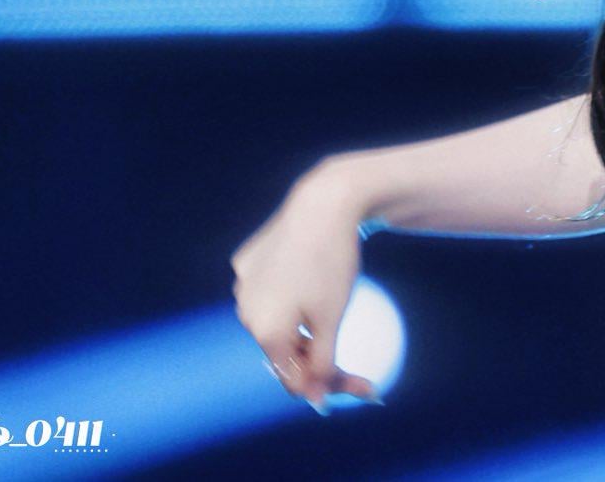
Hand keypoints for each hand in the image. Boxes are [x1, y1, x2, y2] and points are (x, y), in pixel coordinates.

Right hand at [230, 164, 383, 413]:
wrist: (324, 203)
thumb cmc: (333, 264)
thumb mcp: (332, 319)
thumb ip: (321, 364)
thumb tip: (316, 401)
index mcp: (265, 331)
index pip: (293, 378)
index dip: (327, 384)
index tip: (363, 384)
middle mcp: (245, 311)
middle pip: (281, 349)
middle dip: (312, 352)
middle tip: (344, 343)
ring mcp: (241, 284)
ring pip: (272, 319)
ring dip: (297, 323)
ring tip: (325, 299)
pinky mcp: (245, 260)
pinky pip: (267, 289)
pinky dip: (287, 291)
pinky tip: (306, 273)